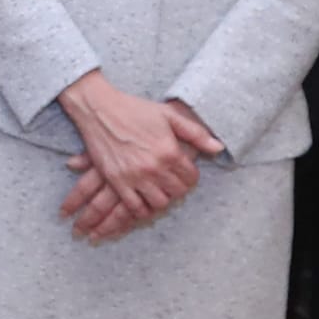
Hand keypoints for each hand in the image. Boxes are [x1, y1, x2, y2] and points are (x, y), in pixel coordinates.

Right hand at [59, 72, 197, 236]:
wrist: (99, 109)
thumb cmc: (135, 109)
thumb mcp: (168, 115)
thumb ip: (196, 133)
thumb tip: (219, 148)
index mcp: (169, 151)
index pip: (191, 178)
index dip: (190, 177)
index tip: (184, 174)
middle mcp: (154, 167)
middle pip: (177, 193)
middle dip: (177, 189)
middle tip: (171, 183)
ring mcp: (135, 176)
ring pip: (158, 203)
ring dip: (161, 199)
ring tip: (158, 191)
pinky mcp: (117, 182)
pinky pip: (134, 207)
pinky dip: (141, 209)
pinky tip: (142, 200)